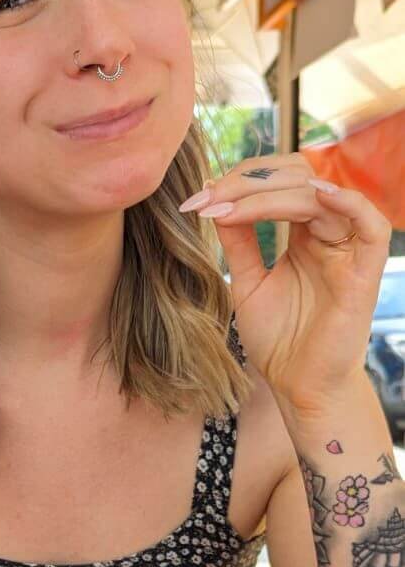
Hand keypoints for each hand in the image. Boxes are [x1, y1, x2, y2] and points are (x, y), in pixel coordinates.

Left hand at [179, 154, 390, 412]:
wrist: (297, 387)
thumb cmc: (279, 341)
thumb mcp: (247, 282)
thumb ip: (239, 241)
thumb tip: (215, 196)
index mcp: (303, 233)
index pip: (278, 182)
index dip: (239, 181)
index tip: (196, 200)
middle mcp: (327, 234)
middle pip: (298, 178)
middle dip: (248, 182)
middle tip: (209, 198)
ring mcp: (347, 250)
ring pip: (320, 195)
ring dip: (270, 193)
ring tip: (228, 206)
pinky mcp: (364, 273)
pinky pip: (370, 224)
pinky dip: (346, 202)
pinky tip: (311, 195)